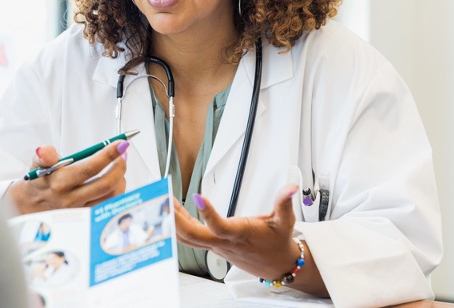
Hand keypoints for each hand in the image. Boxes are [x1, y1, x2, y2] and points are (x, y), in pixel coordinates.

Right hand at [4, 141, 127, 214]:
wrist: (29, 207)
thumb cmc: (39, 182)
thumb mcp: (37, 165)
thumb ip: (43, 155)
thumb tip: (44, 150)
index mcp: (60, 183)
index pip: (90, 168)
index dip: (108, 155)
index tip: (120, 144)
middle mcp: (71, 199)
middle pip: (106, 184)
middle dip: (120, 166)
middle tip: (122, 153)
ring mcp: (81, 210)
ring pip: (111, 197)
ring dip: (121, 179)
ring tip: (118, 167)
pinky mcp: (86, 218)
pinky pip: (108, 206)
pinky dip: (117, 192)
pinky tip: (116, 181)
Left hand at [174, 183, 327, 296]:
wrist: (276, 265)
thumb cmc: (277, 243)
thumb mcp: (284, 221)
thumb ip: (284, 202)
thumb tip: (290, 187)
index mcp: (240, 235)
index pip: (220, 227)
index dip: (208, 214)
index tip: (198, 197)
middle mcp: (224, 242)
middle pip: (193, 236)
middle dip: (175, 219)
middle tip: (164, 198)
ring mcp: (216, 245)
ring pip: (187, 237)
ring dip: (173, 220)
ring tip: (163, 200)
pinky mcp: (213, 244)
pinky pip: (191, 236)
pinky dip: (180, 223)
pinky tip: (174, 210)